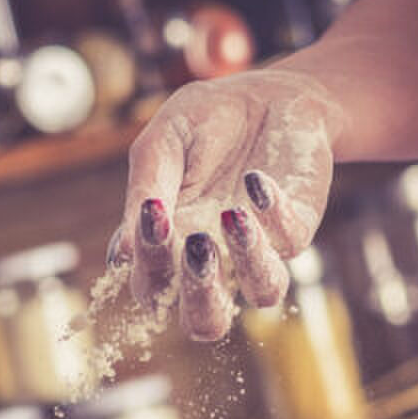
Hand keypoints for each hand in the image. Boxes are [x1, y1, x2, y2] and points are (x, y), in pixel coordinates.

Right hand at [108, 69, 345, 340]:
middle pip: (206, 322)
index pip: (152, 286)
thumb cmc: (204, 124)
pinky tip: (258, 179)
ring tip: (233, 214)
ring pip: (262, 294)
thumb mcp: (165, 141)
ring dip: (248, 261)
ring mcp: (260, 249)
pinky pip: (291, 240)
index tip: (151, 218)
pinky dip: (274, 213)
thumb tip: (120, 253)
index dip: (149, 267)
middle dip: (200, 297)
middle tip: (196, 246)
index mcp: (170, 247)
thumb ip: (146, 188)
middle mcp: (216, 260)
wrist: (268, 96)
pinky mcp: (297, 228)